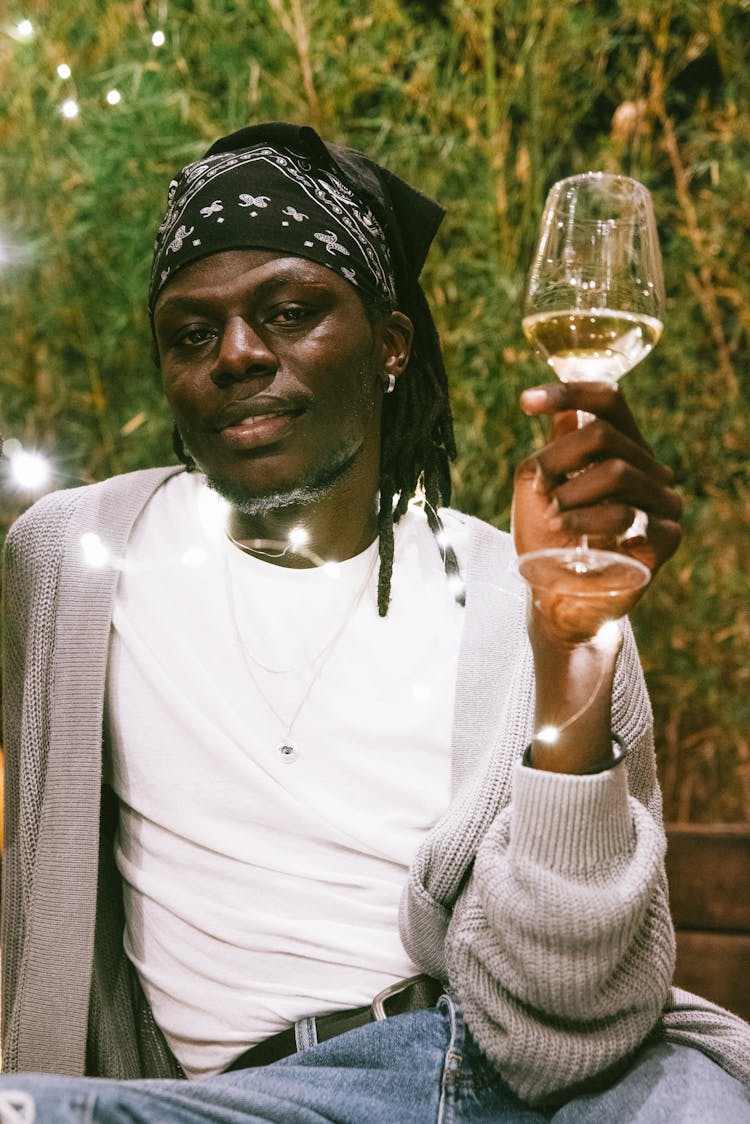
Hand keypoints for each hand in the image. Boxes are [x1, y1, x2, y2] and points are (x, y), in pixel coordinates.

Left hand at [512, 381, 681, 639]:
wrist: (559, 599)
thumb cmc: (548, 541)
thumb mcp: (537, 488)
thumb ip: (552, 449)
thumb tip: (565, 412)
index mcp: (623, 449)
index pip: (609, 401)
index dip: (569, 392)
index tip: (525, 402)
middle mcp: (650, 469)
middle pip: (605, 434)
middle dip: (560, 458)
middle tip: (537, 487)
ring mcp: (663, 502)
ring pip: (617, 472)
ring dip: (571, 494)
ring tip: (551, 518)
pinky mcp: (667, 536)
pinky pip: (628, 514)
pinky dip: (588, 521)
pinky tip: (569, 535)